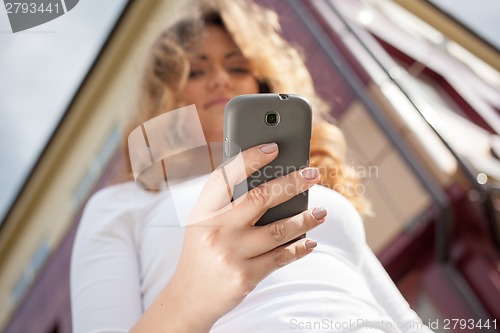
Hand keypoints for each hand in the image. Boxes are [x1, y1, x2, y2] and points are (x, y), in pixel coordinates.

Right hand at [132, 143, 325, 332]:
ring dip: (305, 219)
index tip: (273, 147)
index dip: (250, 159)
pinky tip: (310, 242)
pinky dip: (299, 248)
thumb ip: (227, 203)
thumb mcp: (204, 224)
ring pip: (278, 230)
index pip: (225, 176)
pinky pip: (280, 257)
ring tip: (321, 212)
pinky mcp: (245, 277)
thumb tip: (272, 181)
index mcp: (203, 212)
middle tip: (313, 173)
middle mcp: (216, 230)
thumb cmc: (203, 252)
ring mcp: (231, 255)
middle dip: (292, 183)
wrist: (189, 298)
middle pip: (260, 198)